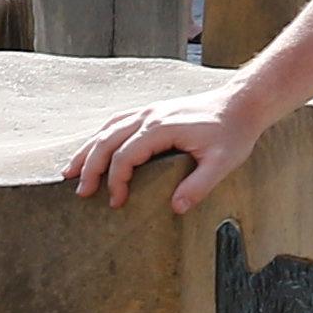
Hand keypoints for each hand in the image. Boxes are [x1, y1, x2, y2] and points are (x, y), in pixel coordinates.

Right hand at [62, 89, 261, 209]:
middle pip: (106, 140)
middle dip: (89, 167)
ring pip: (107, 129)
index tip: (116, 202)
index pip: (125, 156)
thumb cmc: (233, 133)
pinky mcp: (152, 112)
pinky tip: (94, 148)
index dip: (116, 181)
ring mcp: (149, 111)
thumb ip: (198, 185)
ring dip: (88, 150)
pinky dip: (100, 137)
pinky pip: (117, 123)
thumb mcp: (222, 163)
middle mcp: (149, 116)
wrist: (242, 103)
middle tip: (79, 192)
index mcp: (161, 128)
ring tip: (71, 171)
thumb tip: (175, 208)